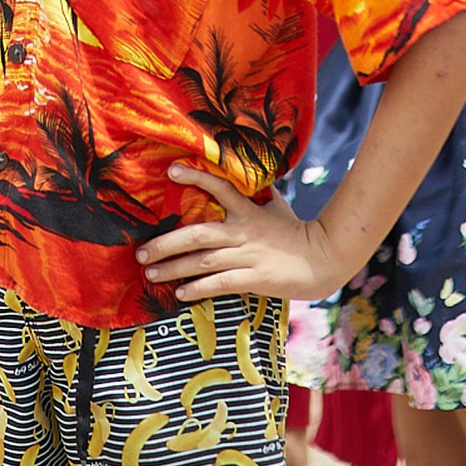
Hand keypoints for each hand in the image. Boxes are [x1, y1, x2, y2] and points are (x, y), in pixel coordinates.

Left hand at [135, 164, 351, 302]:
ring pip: (203, 261)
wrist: (324, 258)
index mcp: (249, 211)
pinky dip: (198, 288)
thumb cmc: (298, 232)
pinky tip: (180, 294)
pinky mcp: (255, 278)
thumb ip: (259, 195)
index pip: (221, 187)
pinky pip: (220, 283)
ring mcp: (248, 255)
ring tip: (150, 273)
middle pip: (198, 233)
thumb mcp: (277, 207)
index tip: (171, 171)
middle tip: (140, 251)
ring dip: (173, 268)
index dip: (196, 177)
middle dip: (166, 243)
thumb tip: (251, 178)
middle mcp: (244, 232)